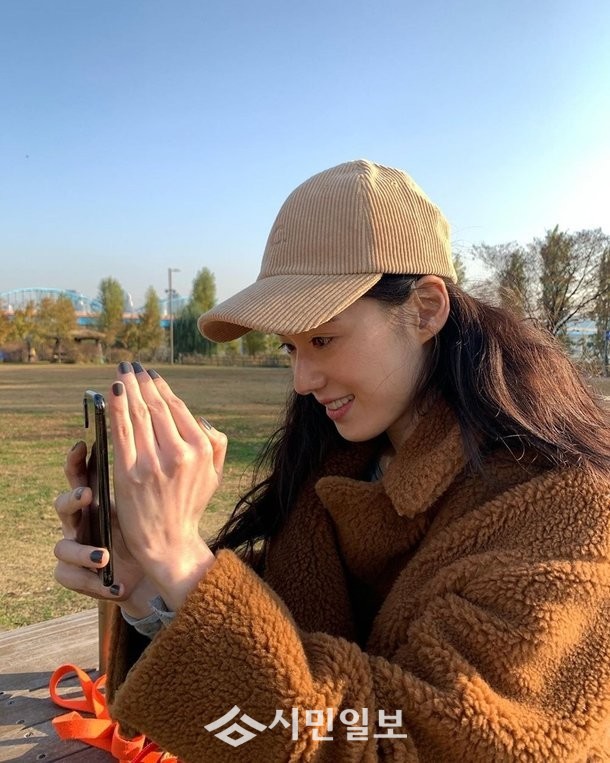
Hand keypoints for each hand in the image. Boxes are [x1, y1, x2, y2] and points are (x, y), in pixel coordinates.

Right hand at [53, 441, 157, 617]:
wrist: (151, 569)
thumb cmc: (148, 527)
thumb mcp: (150, 498)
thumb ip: (149, 471)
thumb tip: (164, 431)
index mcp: (97, 500)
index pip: (82, 476)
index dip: (78, 461)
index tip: (82, 445)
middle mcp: (82, 521)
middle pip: (62, 506)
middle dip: (71, 500)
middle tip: (88, 496)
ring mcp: (75, 548)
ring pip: (61, 547)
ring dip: (81, 551)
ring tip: (103, 555)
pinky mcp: (75, 575)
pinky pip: (69, 576)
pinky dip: (91, 582)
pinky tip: (115, 586)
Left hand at [108, 363, 225, 609]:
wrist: (168, 544)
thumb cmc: (189, 507)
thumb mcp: (214, 475)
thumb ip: (216, 443)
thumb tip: (200, 418)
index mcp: (201, 449)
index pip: (177, 409)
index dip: (160, 387)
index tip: (150, 375)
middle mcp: (180, 453)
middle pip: (156, 407)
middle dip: (141, 382)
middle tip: (132, 366)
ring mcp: (153, 463)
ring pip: (138, 414)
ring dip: (127, 388)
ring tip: (121, 373)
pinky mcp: (130, 473)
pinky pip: (121, 432)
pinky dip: (116, 408)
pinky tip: (112, 393)